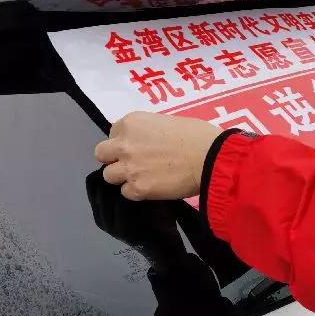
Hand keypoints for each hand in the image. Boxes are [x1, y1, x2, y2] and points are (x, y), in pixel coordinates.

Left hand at [94, 112, 220, 200]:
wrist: (212, 158)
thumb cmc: (199, 135)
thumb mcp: (169, 122)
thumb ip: (150, 132)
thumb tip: (149, 142)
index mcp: (133, 122)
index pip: (113, 133)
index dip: (126, 140)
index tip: (140, 146)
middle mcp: (124, 144)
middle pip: (101, 154)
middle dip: (114, 158)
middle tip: (133, 163)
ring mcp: (129, 167)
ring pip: (109, 176)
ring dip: (124, 177)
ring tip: (144, 177)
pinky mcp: (138, 189)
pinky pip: (126, 193)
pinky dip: (137, 191)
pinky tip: (153, 187)